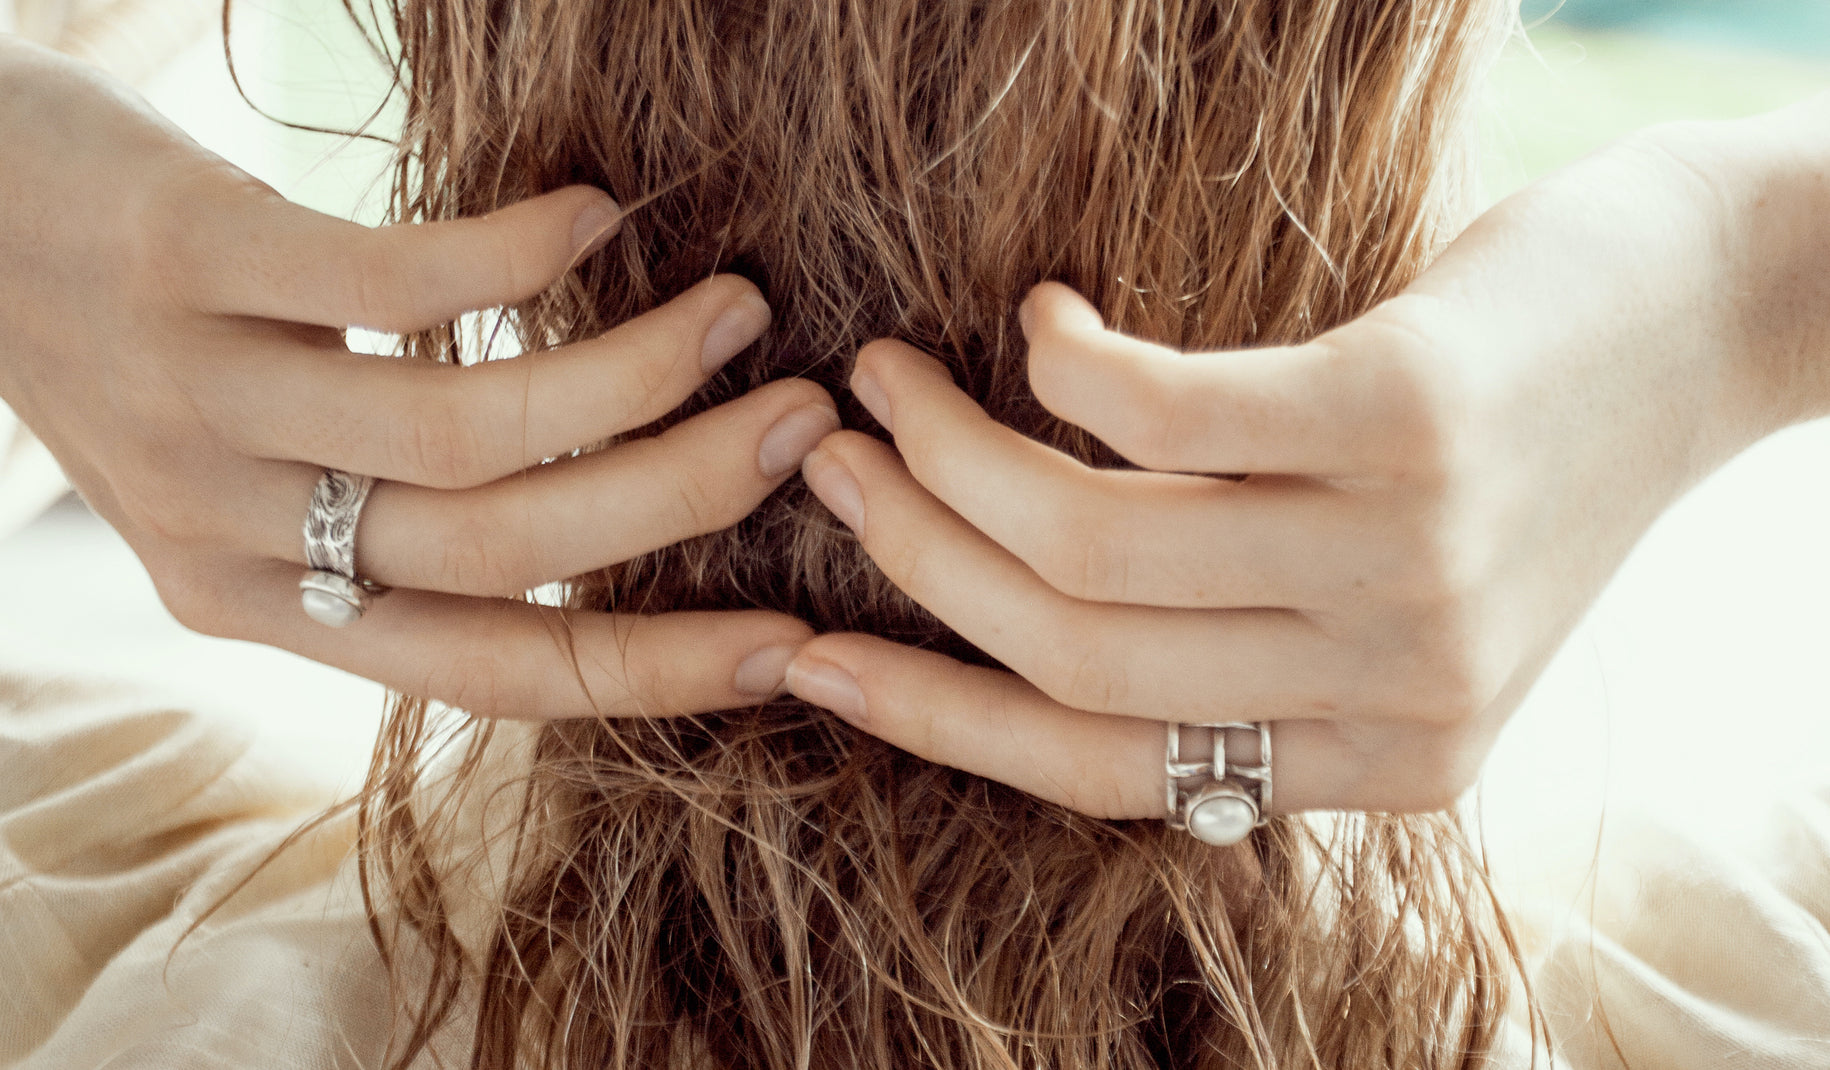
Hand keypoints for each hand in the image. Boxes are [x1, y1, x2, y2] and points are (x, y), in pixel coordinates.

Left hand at [0, 37, 834, 717]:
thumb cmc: (130, 339)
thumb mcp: (255, 467)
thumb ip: (395, 512)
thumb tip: (611, 505)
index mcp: (262, 605)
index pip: (495, 671)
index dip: (656, 670)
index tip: (794, 646)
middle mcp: (227, 534)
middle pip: (505, 553)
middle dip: (681, 499)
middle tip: (804, 429)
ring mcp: (197, 401)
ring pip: (464, 436)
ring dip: (635, 376)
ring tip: (740, 312)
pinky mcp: (184, 262)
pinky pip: (390, 280)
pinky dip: (524, 251)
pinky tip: (597, 211)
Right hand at [781, 110, 1829, 816]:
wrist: (1711, 322)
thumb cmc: (1524, 448)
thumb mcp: (1395, 598)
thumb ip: (1249, 647)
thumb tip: (1021, 620)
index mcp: (1379, 759)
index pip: (1098, 767)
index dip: (931, 713)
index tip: (811, 655)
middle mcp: (1392, 687)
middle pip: (1073, 649)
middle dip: (914, 556)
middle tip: (835, 461)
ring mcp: (1403, 559)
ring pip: (1094, 543)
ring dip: (955, 451)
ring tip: (893, 376)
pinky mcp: (1407, 419)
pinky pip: (1164, 413)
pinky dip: (1066, 363)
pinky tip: (1041, 317)